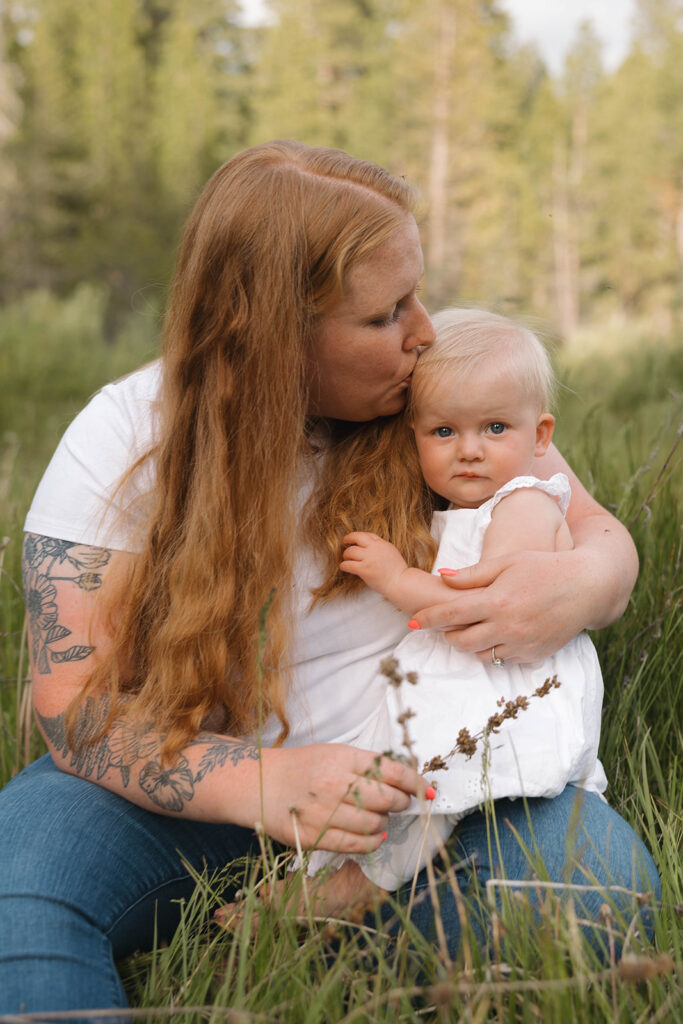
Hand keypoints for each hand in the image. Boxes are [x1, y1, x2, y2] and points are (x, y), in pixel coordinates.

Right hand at [252, 744, 425, 853]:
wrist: (259, 784)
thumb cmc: (303, 767)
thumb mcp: (335, 754)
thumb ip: (367, 766)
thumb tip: (406, 781)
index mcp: (343, 758)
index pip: (392, 770)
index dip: (416, 782)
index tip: (428, 791)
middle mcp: (334, 783)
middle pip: (388, 799)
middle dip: (402, 803)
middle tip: (401, 804)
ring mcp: (323, 811)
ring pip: (375, 824)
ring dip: (385, 823)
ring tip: (379, 818)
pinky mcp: (313, 835)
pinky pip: (356, 844)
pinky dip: (372, 842)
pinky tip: (373, 836)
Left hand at [340, 532, 406, 593]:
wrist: (401, 582)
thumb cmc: (397, 571)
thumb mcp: (391, 552)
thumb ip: (380, 547)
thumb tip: (369, 546)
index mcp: (382, 544)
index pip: (367, 535)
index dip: (358, 537)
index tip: (354, 540)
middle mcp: (375, 548)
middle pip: (356, 537)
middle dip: (347, 539)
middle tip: (343, 542)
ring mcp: (369, 558)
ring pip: (350, 551)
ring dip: (345, 555)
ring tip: (346, 559)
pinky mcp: (364, 569)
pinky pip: (348, 565)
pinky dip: (343, 565)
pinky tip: (343, 567)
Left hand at [411, 549, 590, 663]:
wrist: (587, 587)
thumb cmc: (545, 567)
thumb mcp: (508, 562)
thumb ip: (473, 574)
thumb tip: (441, 577)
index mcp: (497, 600)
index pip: (451, 614)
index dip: (428, 620)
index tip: (412, 622)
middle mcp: (507, 626)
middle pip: (461, 641)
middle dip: (447, 634)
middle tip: (446, 624)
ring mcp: (521, 644)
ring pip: (479, 654)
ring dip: (469, 644)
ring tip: (470, 628)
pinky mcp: (534, 655)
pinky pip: (502, 659)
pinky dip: (493, 650)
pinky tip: (496, 634)